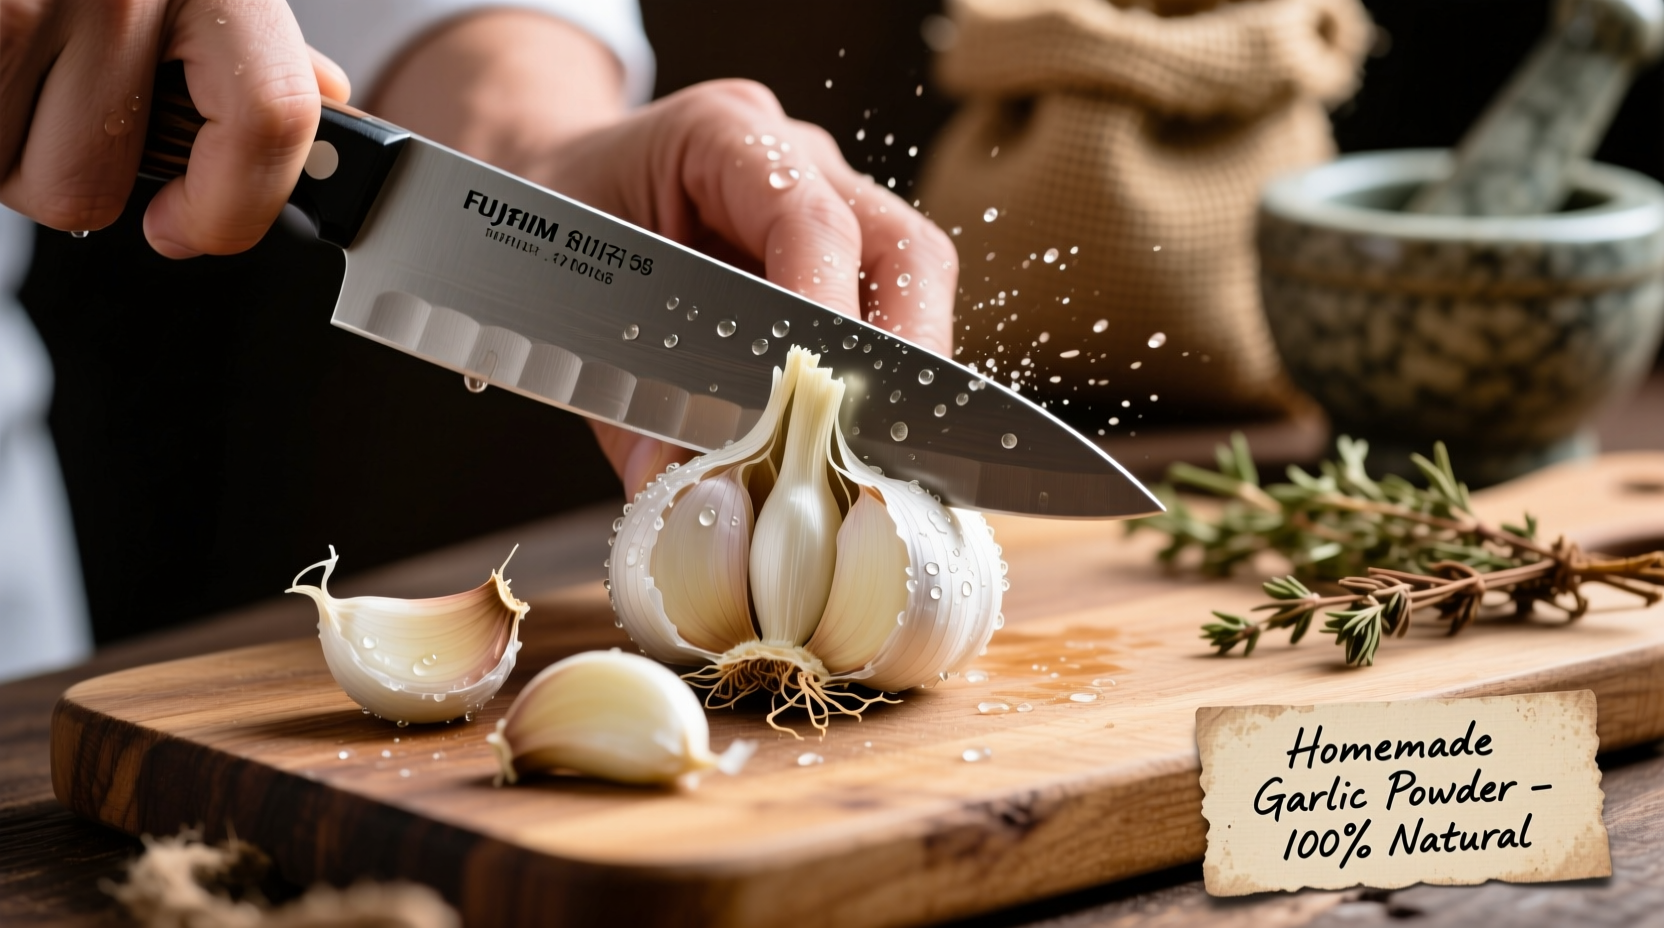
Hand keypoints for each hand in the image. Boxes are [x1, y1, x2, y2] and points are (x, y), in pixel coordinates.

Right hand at [0, 0, 348, 256]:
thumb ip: (250, 41)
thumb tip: (321, 98)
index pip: (270, 121)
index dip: (233, 210)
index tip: (189, 228)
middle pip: (96, 187)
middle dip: (78, 172)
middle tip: (69, 109)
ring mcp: (30, 0)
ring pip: (28, 179)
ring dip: (16, 149)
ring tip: (24, 75)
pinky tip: (2, 69)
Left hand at [543, 81, 959, 495]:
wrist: (539, 184)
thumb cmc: (546, 226)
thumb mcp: (559, 301)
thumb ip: (617, 403)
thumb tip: (671, 491)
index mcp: (720, 134)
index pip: (811, 221)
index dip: (828, 314)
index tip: (823, 399)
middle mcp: (793, 160)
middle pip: (901, 247)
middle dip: (906, 353)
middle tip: (888, 443)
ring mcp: (825, 202)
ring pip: (909, 281)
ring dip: (899, 373)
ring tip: (875, 452)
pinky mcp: (832, 256)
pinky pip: (880, 315)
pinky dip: (874, 380)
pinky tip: (851, 439)